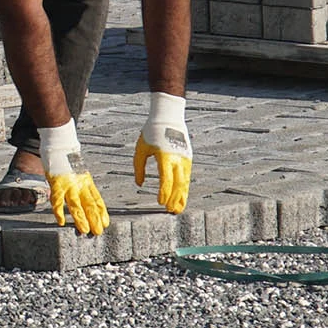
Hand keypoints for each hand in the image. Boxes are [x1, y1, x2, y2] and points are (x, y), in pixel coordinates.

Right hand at [36, 121, 107, 235]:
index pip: (97, 199)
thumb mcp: (78, 171)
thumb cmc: (66, 158)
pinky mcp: (57, 183)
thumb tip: (84, 195)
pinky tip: (61, 221)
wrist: (60, 143)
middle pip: (89, 205)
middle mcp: (80, 184)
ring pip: (76, 205)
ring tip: (85, 230)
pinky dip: (59, 212)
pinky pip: (58, 201)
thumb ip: (80, 183)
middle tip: (98, 232)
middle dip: (94, 219)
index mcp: (86, 181)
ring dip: (81, 219)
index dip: (102, 212)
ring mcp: (69, 184)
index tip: (106, 223)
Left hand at [132, 93, 190, 214]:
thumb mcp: (141, 149)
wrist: (168, 117)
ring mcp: (184, 158)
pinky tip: (182, 197)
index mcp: (165, 156)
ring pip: (185, 181)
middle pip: (178, 183)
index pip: (166, 178)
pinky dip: (184, 188)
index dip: (163, 192)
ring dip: (182, 196)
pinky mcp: (187, 158)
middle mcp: (177, 159)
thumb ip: (139, 167)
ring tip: (177, 209)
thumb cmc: (151, 132)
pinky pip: (186, 176)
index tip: (159, 202)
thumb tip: (139, 184)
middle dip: (174, 198)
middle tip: (169, 211)